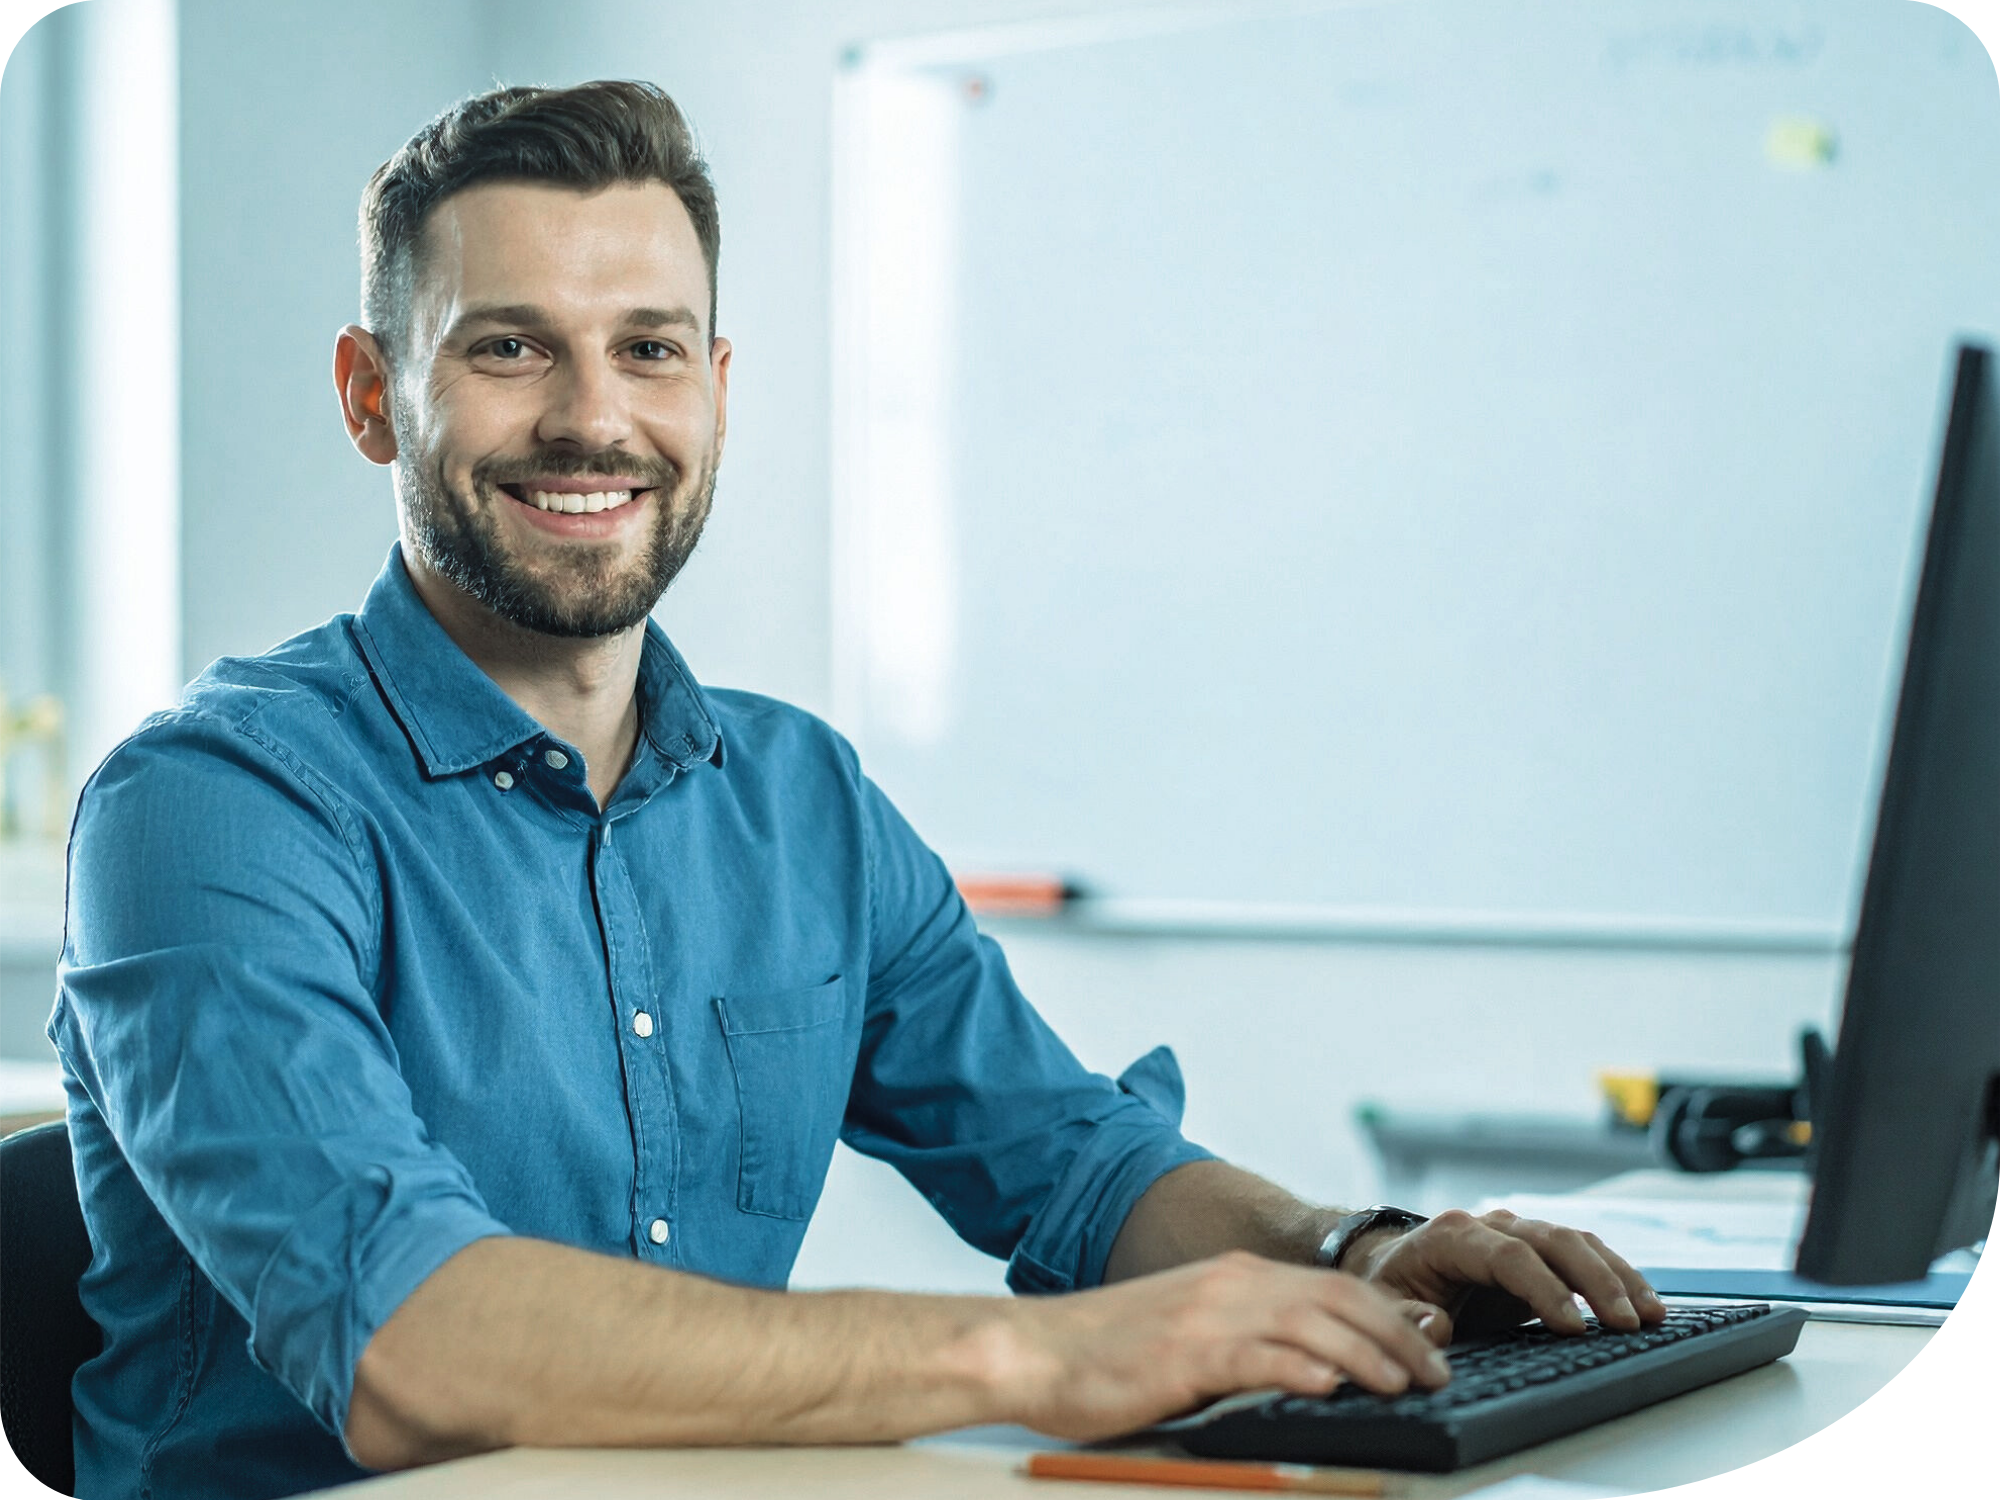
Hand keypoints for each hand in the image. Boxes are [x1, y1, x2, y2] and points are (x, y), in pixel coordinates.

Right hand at [999, 1251, 1453, 1441]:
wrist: (1034, 1350)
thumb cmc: (1106, 1353)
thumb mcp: (1188, 1332)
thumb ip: (1245, 1339)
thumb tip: (1310, 1367)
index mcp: (1231, 1277)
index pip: (1328, 1286)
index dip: (1385, 1314)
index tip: (1425, 1344)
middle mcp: (1227, 1285)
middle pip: (1334, 1299)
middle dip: (1395, 1333)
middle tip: (1437, 1370)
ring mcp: (1207, 1316)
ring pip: (1309, 1323)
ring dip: (1367, 1353)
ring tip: (1406, 1382)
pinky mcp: (1184, 1354)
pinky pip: (1256, 1355)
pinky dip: (1300, 1366)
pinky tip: (1331, 1384)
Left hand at [1346, 1208, 1666, 1335]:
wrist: (1395, 1269)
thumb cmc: (1391, 1289)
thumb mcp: (1382, 1305)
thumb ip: (1405, 1318)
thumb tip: (1436, 1326)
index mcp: (1451, 1235)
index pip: (1507, 1256)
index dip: (1543, 1289)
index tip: (1573, 1327)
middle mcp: (1490, 1224)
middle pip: (1552, 1240)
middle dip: (1594, 1279)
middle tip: (1628, 1322)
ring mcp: (1518, 1232)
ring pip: (1577, 1241)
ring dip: (1617, 1275)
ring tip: (1652, 1315)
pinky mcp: (1540, 1251)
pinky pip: (1584, 1254)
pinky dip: (1616, 1275)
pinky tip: (1644, 1302)